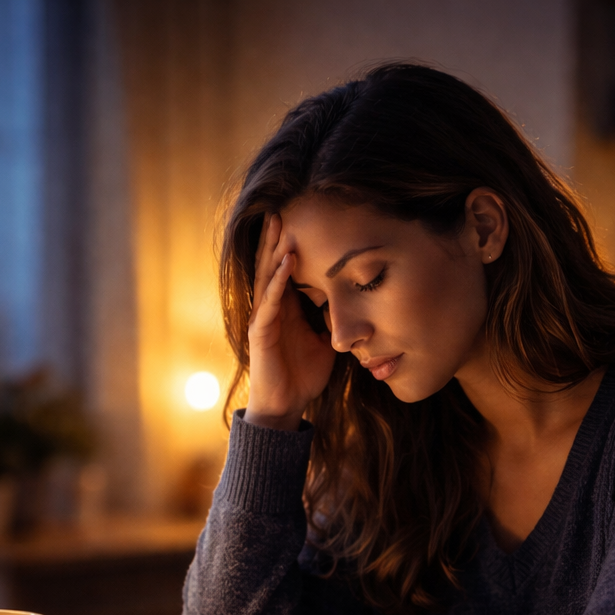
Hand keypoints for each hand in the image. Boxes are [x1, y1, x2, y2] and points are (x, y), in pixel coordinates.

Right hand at [245, 213, 334, 430]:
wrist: (286, 406)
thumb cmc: (303, 375)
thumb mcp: (325, 342)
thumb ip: (332, 322)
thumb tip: (353, 307)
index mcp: (284, 309)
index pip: (284, 270)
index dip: (287, 246)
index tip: (298, 220)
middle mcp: (269, 309)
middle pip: (270, 266)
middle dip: (275, 238)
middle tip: (282, 208)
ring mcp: (262, 320)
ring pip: (267, 278)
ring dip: (274, 252)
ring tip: (280, 226)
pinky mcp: (260, 334)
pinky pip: (269, 303)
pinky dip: (278, 282)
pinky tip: (286, 264)